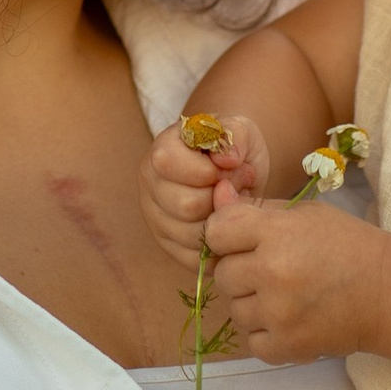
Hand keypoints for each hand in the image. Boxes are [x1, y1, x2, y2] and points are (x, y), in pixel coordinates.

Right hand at [141, 112, 268, 283]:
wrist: (236, 171)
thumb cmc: (234, 149)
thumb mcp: (240, 130)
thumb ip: (234, 136)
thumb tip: (226, 161)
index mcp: (161, 151)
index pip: (168, 163)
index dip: (208, 169)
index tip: (228, 165)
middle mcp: (150, 186)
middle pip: (185, 205)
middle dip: (221, 198)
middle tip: (237, 187)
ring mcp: (157, 220)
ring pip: (193, 235)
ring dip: (223, 222)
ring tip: (233, 204)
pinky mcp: (171, 247)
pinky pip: (198, 258)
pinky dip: (221, 244)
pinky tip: (229, 224)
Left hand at [199, 182, 383, 362]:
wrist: (389, 292)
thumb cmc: (347, 246)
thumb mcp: (306, 215)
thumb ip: (257, 209)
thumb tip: (217, 196)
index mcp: (277, 233)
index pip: (216, 231)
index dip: (227, 236)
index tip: (245, 241)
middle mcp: (273, 272)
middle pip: (223, 274)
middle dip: (243, 272)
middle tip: (275, 271)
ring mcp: (279, 313)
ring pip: (236, 311)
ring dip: (255, 305)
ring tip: (287, 297)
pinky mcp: (287, 345)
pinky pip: (252, 342)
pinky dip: (268, 334)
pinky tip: (291, 320)